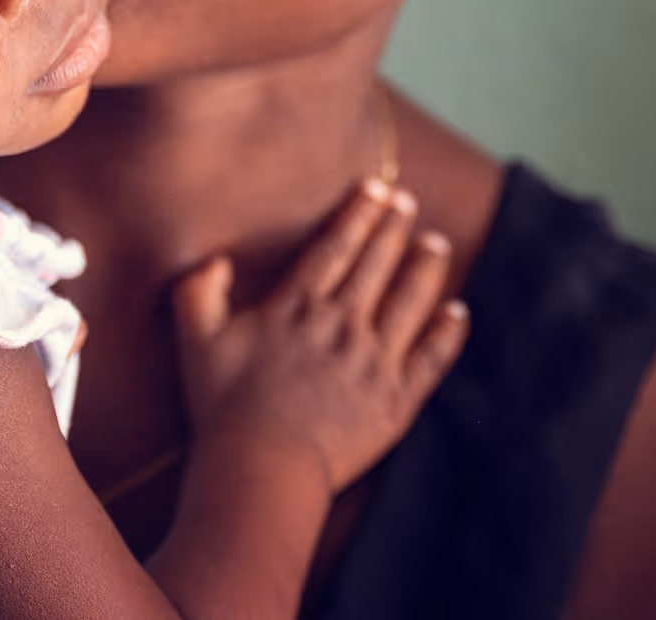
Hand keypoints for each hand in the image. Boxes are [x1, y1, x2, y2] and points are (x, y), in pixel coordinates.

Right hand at [170, 179, 468, 493]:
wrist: (264, 468)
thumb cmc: (224, 409)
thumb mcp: (196, 343)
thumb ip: (197, 294)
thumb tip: (214, 260)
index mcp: (298, 307)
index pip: (335, 248)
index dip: (357, 214)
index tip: (375, 187)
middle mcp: (342, 324)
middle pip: (376, 265)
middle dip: (394, 227)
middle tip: (408, 201)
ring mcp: (374, 362)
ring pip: (409, 301)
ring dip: (425, 267)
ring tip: (437, 242)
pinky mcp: (395, 401)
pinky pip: (430, 359)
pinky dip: (447, 334)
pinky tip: (459, 312)